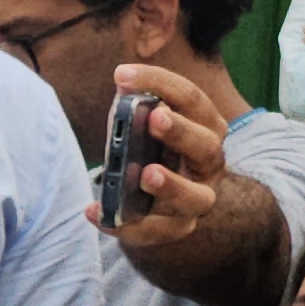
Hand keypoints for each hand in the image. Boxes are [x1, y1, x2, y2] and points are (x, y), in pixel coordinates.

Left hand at [89, 63, 232, 254]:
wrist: (155, 196)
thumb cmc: (150, 148)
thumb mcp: (142, 123)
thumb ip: (135, 106)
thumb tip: (124, 84)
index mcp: (205, 126)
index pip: (191, 98)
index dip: (159, 83)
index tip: (121, 74)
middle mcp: (209, 162)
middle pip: (205, 146)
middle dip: (181, 131)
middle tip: (154, 117)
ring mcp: (198, 198)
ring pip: (196, 198)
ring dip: (172, 185)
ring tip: (146, 174)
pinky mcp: (176, 227)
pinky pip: (155, 230)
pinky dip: (125, 224)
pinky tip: (95, 211)